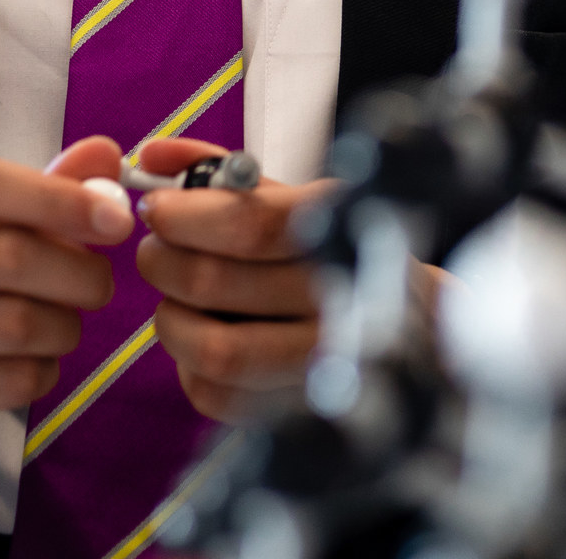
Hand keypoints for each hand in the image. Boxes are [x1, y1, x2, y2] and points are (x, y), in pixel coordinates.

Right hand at [0, 138, 130, 538]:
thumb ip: (48, 190)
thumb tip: (107, 155)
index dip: (57, 198)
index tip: (117, 220)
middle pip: (6, 256)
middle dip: (77, 274)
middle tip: (100, 287)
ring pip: (14, 324)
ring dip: (63, 328)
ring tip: (64, 328)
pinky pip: (8, 381)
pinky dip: (43, 373)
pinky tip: (33, 366)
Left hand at [132, 136, 328, 415]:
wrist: (413, 327)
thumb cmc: (334, 251)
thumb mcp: (296, 200)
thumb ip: (223, 171)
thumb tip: (153, 154)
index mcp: (344, 230)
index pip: (253, 224)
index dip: (188, 215)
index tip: (155, 207)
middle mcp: (343, 299)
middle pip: (219, 284)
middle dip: (164, 262)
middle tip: (153, 251)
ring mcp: (326, 364)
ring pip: (215, 350)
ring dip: (172, 320)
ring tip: (171, 299)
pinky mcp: (304, 412)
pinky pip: (220, 397)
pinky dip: (191, 368)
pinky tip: (203, 341)